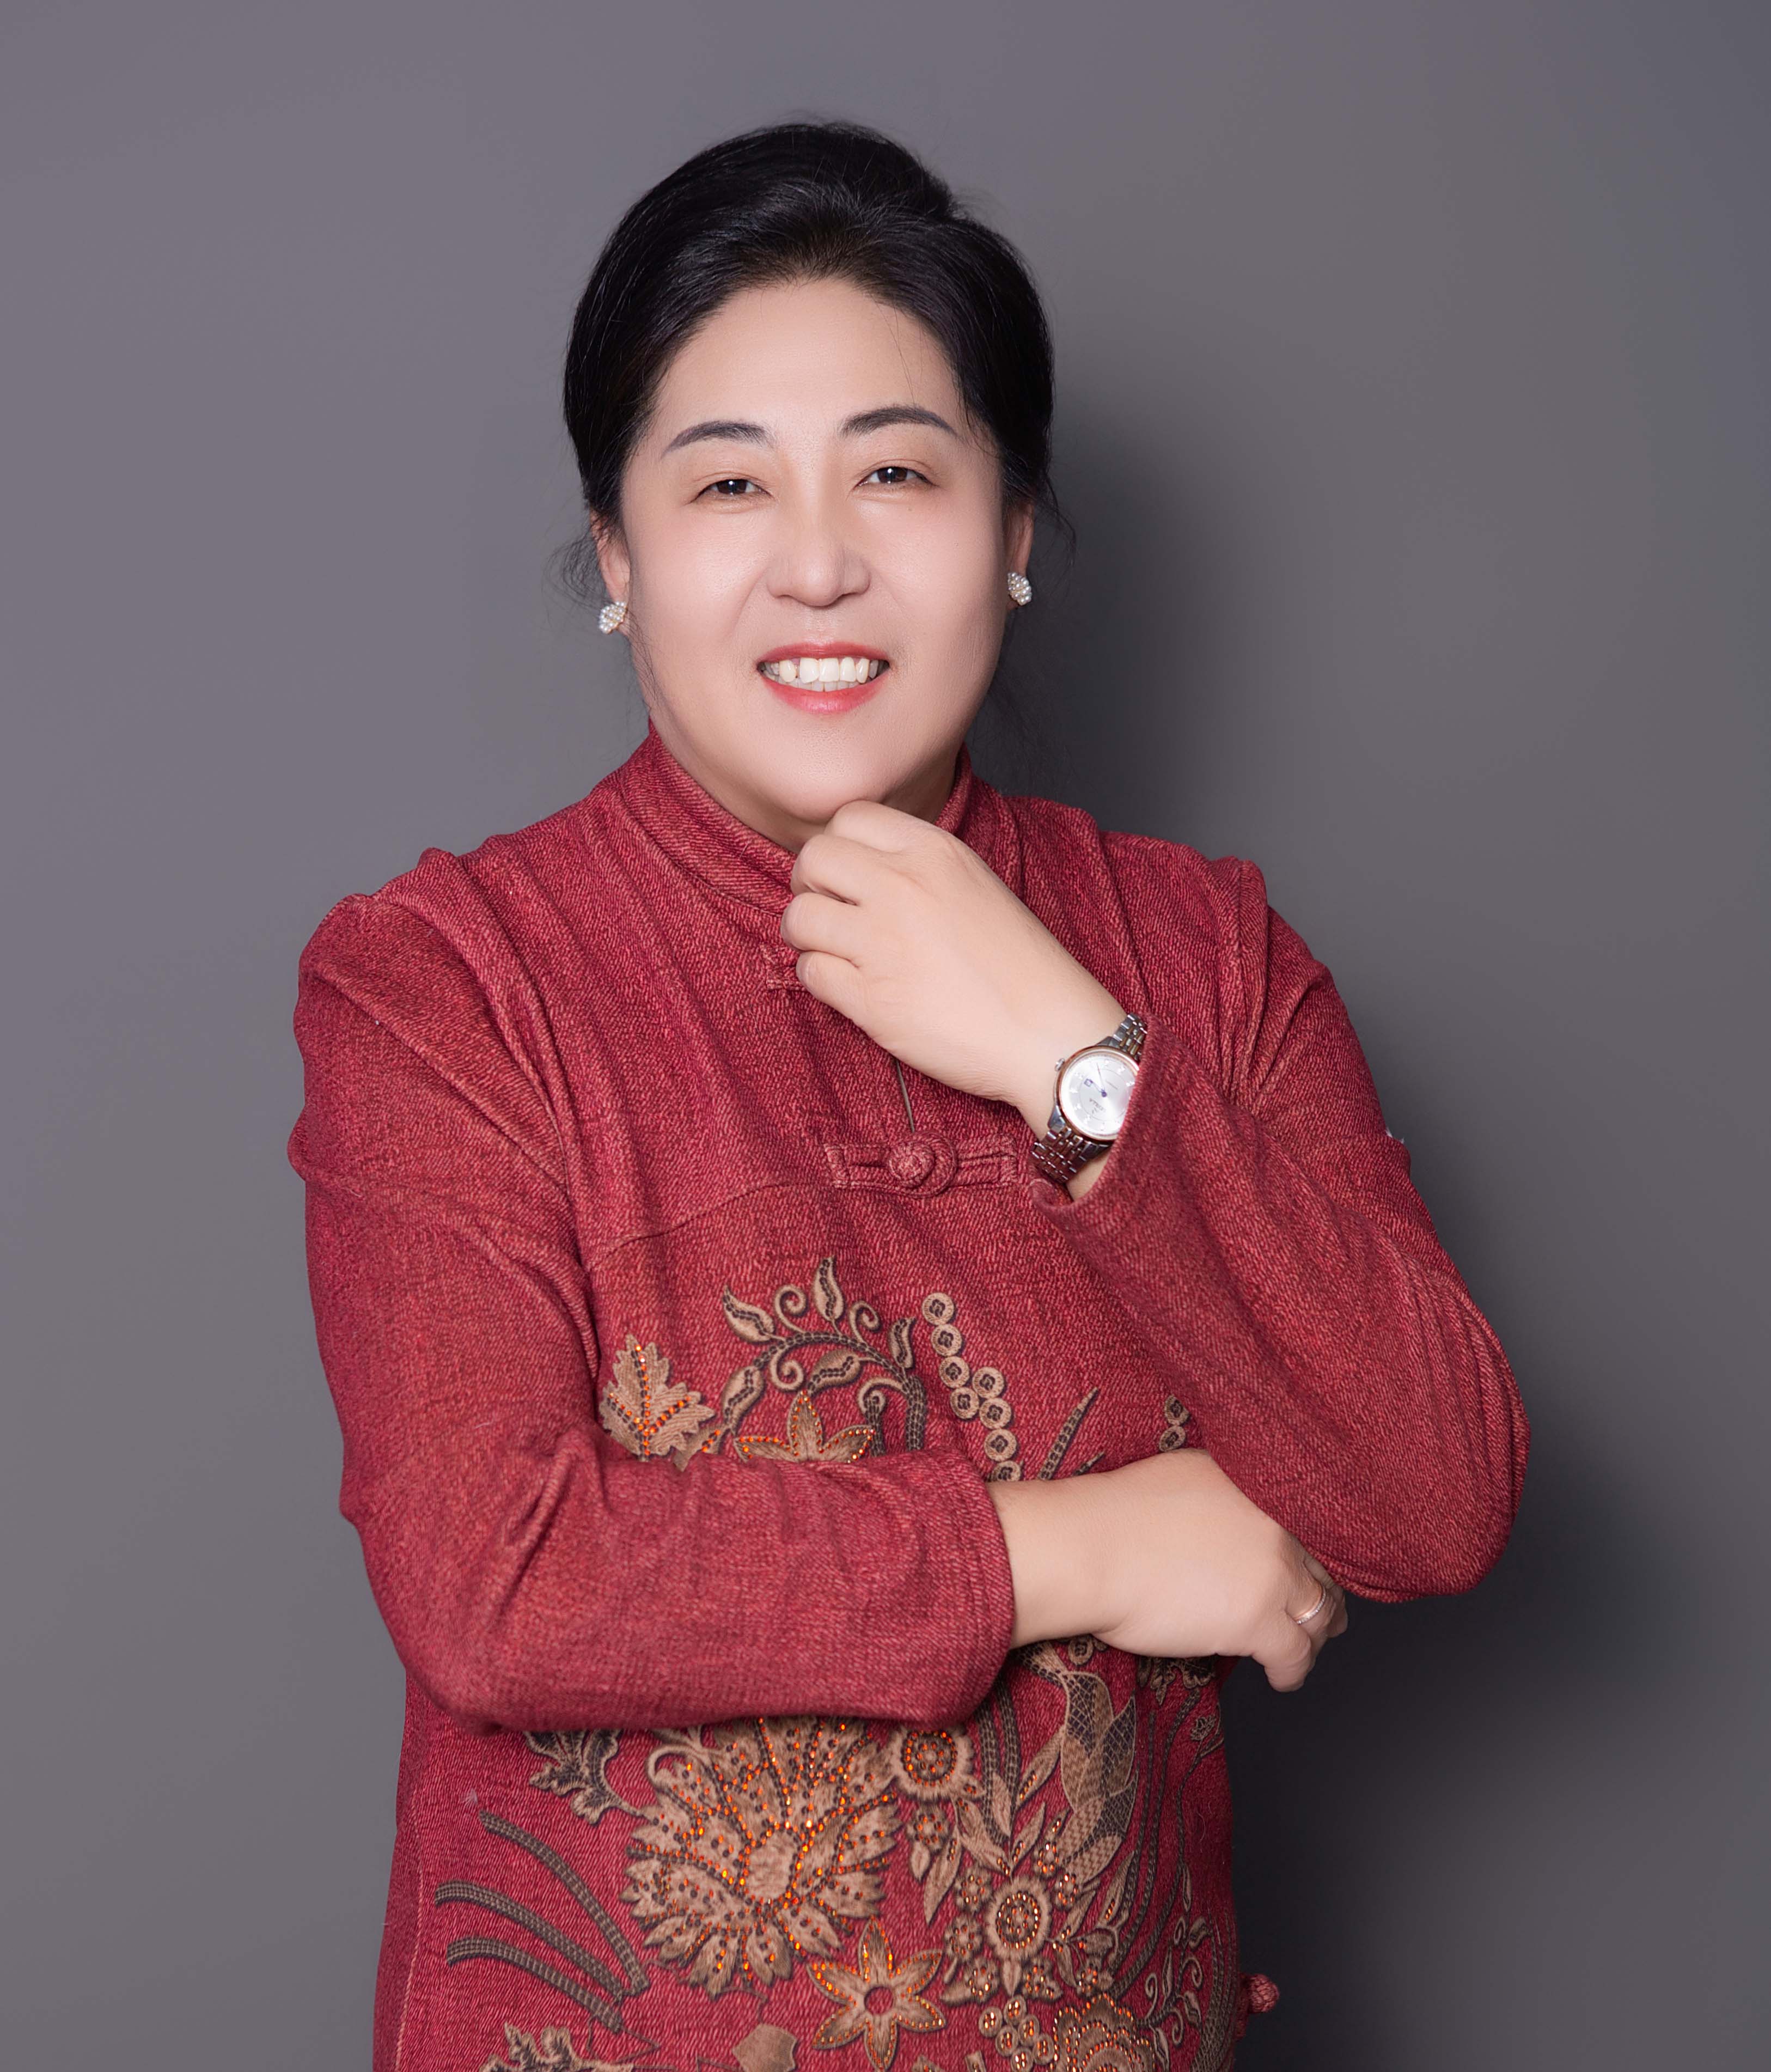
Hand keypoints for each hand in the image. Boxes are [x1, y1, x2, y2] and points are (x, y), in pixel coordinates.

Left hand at [783, 800, 1123, 1136]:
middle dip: (811, 886)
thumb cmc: (1019, 966)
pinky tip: (853, 987)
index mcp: (933, 850)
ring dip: (809, 936)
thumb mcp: (976, 883)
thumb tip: (861, 866)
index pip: (848, 818)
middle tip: (832, 913)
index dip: (839, 848)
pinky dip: (821, 979)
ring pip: (799, 917)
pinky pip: (810, 972)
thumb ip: (920, 865)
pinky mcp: (871, 998)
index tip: (849, 875)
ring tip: (838, 953)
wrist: (1049, 1034)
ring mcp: (883, 942)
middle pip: (813, 859)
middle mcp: (902, 886)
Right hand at [988, 1449, 1348, 1691]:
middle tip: (1320, 1617)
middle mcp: (1274, 1526)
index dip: (1308, 1558)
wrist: (1087, 1549)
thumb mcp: (1181, 1480)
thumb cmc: (1111, 1518)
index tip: (1306, 1574)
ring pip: (1318, 1615)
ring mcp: (1271, 1573)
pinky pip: (1296, 1654)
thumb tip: (1224, 1523)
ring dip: (1313, 1637)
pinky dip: (1294, 1671)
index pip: (1305, 1529)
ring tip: (1303, 1650)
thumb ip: (1219, 1498)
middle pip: (1320, 1571)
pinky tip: (1284, 1678)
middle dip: (1322, 1598)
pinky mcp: (1259, 1620)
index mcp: (1253, 1488)